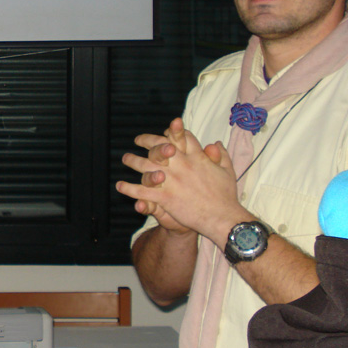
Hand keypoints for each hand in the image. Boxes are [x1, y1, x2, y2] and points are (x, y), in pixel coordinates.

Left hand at [118, 127, 245, 244]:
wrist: (222, 217)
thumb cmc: (226, 195)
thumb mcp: (228, 171)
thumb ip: (221, 155)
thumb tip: (215, 143)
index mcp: (197, 158)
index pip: (181, 138)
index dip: (172, 132)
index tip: (165, 130)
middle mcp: (181, 165)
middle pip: (159, 147)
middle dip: (147, 141)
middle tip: (138, 140)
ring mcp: (171, 181)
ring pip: (146, 166)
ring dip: (133, 161)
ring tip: (126, 158)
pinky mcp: (165, 197)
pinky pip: (143, 191)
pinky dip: (130, 189)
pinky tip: (120, 186)